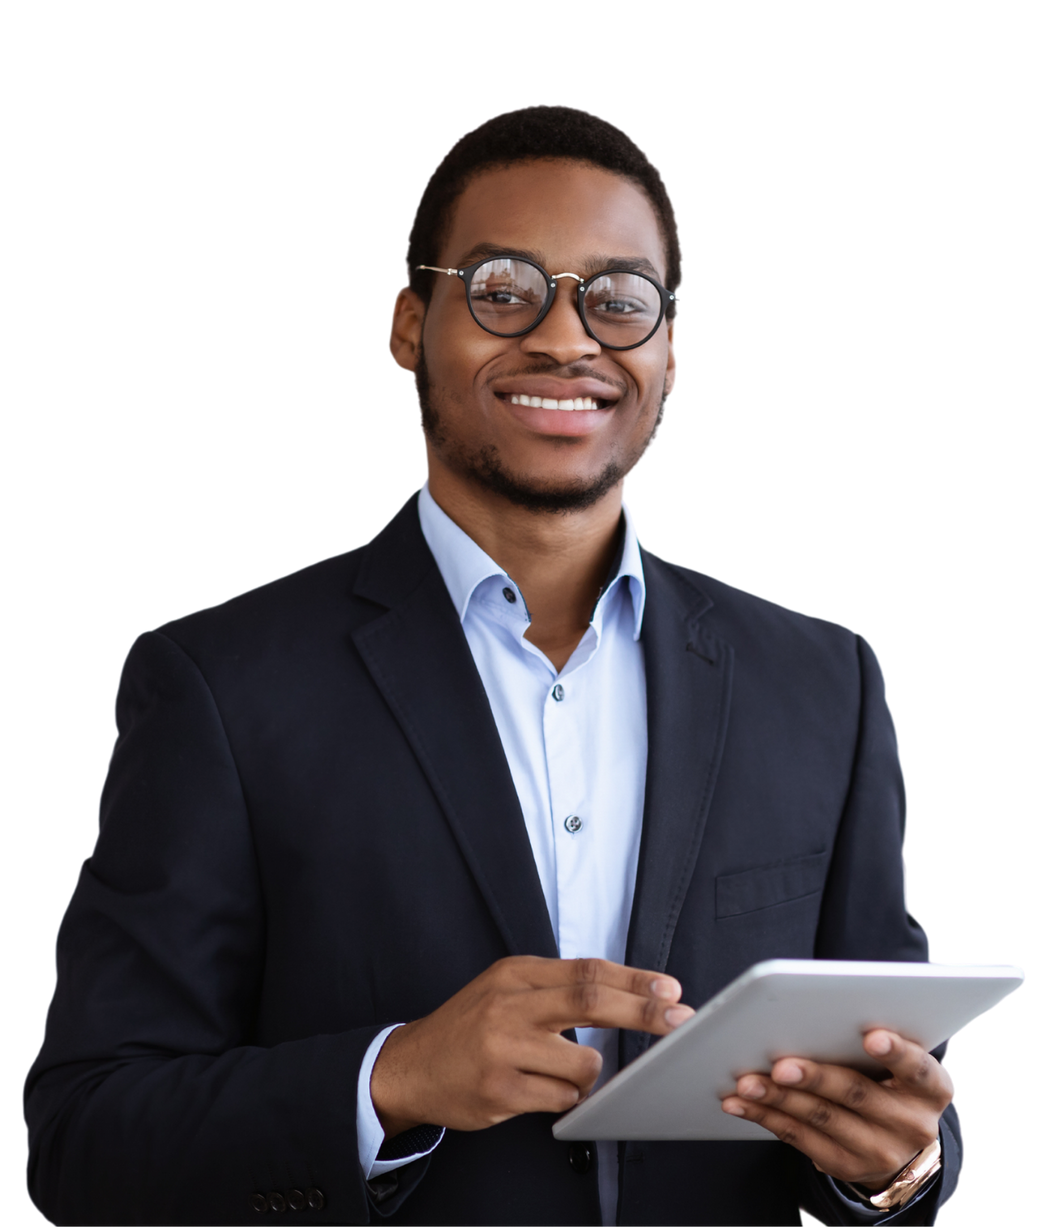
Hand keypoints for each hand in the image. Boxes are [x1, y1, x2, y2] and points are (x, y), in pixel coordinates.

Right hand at [370, 955, 692, 1136]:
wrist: (411, 1066)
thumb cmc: (471, 1026)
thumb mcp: (505, 989)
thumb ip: (556, 988)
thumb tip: (626, 992)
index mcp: (515, 974)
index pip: (587, 970)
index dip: (635, 980)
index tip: (671, 989)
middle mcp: (508, 1005)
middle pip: (591, 1001)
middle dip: (643, 1011)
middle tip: (679, 1019)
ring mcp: (502, 1049)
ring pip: (583, 1064)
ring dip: (588, 1074)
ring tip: (559, 1071)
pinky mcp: (499, 1091)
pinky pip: (560, 1099)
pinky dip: (564, 1098)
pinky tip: (539, 1089)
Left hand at [720, 1029, 954, 1192]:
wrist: (902, 1146)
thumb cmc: (893, 1082)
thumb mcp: (903, 1067)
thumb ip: (877, 1044)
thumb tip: (818, 1014)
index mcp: (931, 1089)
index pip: (918, 1068)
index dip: (896, 1053)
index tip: (871, 1035)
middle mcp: (911, 1124)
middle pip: (856, 1094)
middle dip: (814, 1077)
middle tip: (780, 1064)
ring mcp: (879, 1150)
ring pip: (821, 1119)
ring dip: (778, 1098)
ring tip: (747, 1082)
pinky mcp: (846, 1166)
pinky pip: (800, 1139)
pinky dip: (767, 1117)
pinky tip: (741, 1103)